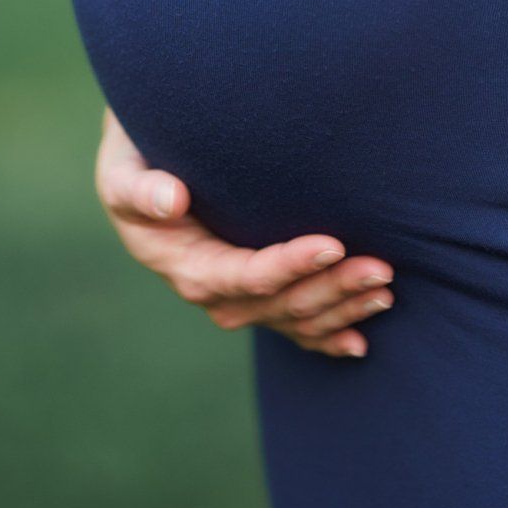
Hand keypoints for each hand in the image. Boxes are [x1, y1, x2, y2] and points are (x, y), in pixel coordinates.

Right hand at [94, 106, 395, 356]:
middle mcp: (213, 292)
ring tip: (385, 291)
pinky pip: (294, 327)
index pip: (244, 275)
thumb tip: (171, 201)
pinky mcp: (256, 295)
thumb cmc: (136, 164)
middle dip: (332, 289)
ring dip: (342, 308)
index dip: (289, 265)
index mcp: (185, 266)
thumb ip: (140, 189)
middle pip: (281, 303)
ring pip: (295, 318)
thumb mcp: (122, 172)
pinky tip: (359, 343)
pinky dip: (327, 337)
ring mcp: (237, 299)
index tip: (331, 244)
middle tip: (381, 267)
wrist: (145, 169)